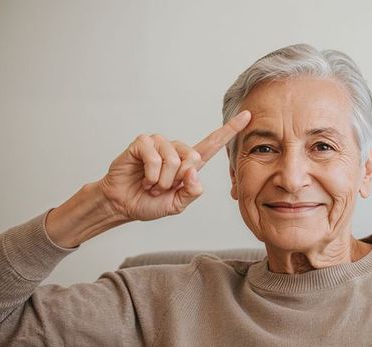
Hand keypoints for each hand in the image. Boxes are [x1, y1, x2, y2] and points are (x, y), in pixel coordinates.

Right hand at [98, 110, 250, 221]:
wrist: (123, 205)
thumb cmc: (150, 202)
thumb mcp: (178, 204)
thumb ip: (192, 191)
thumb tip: (194, 171)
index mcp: (190, 162)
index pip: (214, 144)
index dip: (230, 130)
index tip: (248, 116)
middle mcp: (177, 149)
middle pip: (193, 158)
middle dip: (177, 180)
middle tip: (163, 187)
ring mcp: (159, 143)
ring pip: (174, 159)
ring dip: (162, 180)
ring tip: (152, 183)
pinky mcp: (143, 142)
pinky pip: (154, 157)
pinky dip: (150, 174)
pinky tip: (143, 177)